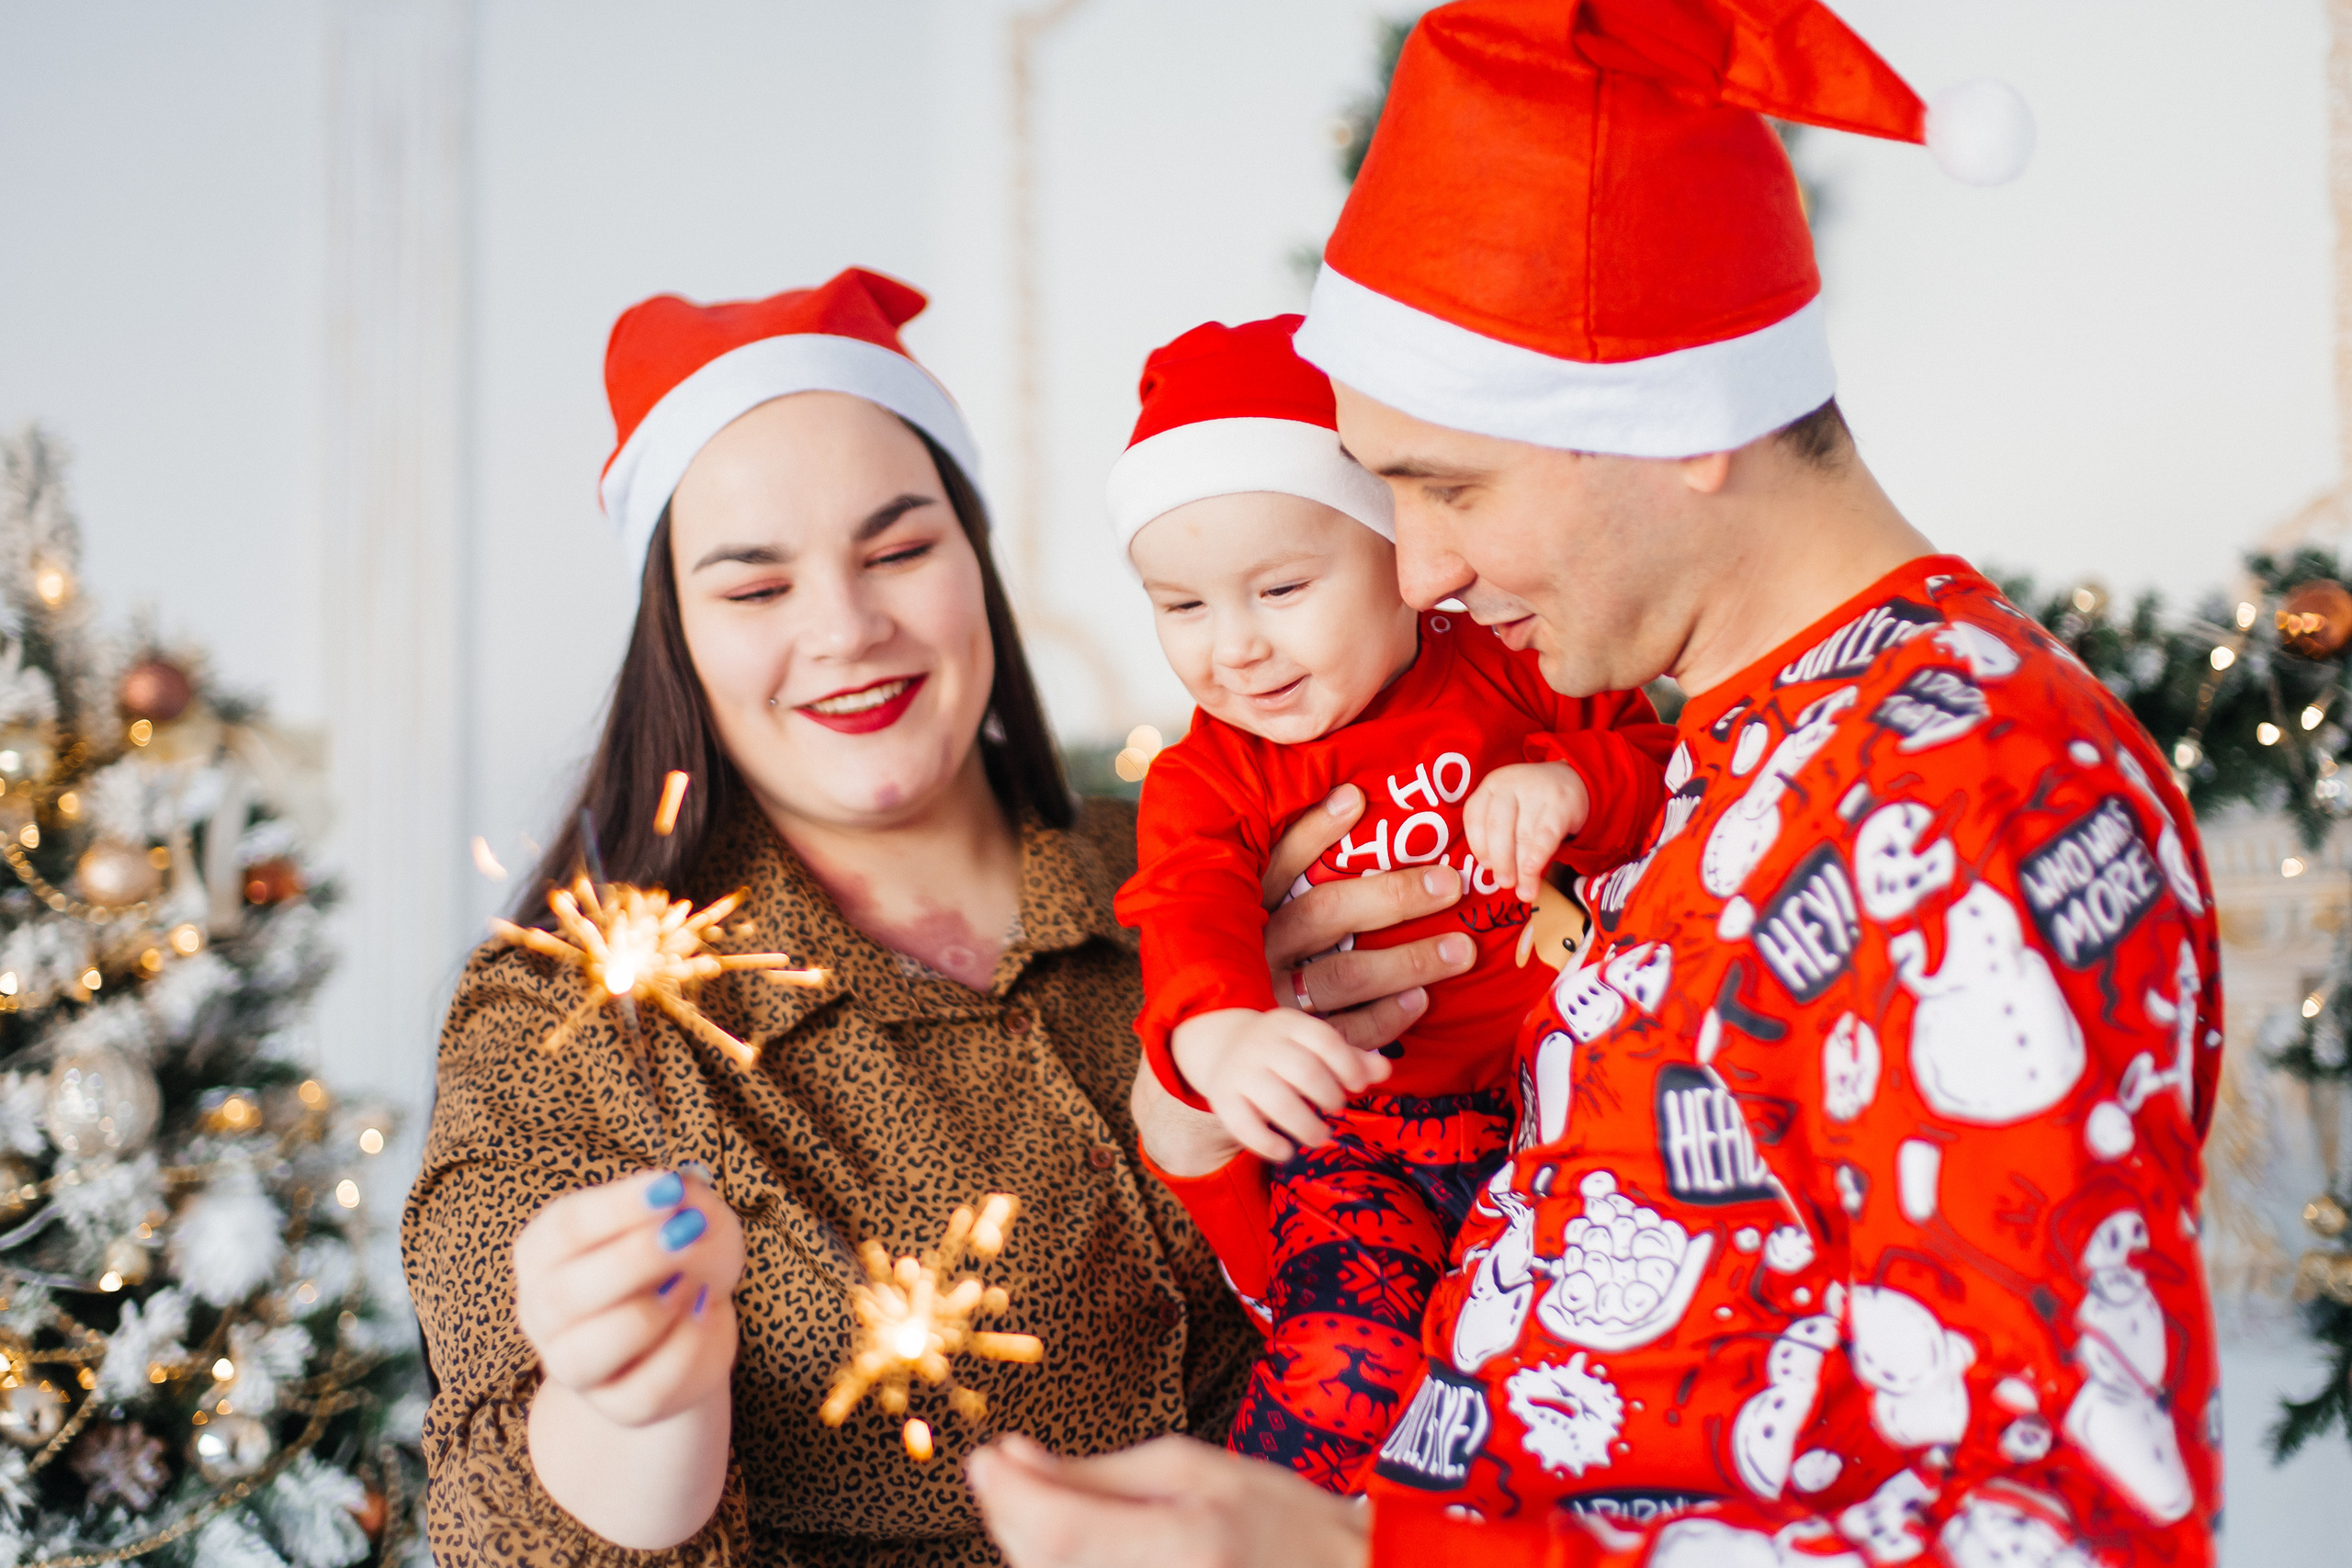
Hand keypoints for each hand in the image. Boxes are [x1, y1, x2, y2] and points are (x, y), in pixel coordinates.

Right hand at [514, 1168, 744, 1428]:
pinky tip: (704, 1313)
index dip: (616, 1208)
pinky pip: (644, 1387)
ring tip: (690, 1283)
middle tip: (685, 1232)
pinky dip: (683, 1347)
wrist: (693, 1328)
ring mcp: (573, 1366)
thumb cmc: (682, 1259)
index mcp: (545, 1252)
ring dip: (648, 1314)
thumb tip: (685, 1216)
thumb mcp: (695, 1217)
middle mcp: (543, 1311)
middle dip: (629, 1261)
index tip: (669, 1189)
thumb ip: (691, 1207)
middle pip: (561, 1296)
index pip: (563, 1228)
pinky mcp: (619, 1404)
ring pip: (584, 1355)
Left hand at [966, 1433, 1367, 1567]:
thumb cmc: (1286, 1528)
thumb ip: (1098, 1474)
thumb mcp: (1198, 1471)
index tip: (986, 1458)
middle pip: (1038, 1565)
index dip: (1002, 1492)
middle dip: (1015, 1518)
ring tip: (1075, 1521)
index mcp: (1184, 1545)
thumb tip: (1013, 1460)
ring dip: (1038, 1551)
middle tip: (1026, 1480)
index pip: (1052, 1527)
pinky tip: (1091, 1553)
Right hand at [1171, 1008, 1389, 1161]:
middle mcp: (1262, 1043)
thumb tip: (1385, 1070)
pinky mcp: (1222, 1098)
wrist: (1224, 1046)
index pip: (1324, 1039)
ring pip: (1277, 1101)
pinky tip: (1286, 1152)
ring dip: (1306, 1125)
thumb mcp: (1314, 1046)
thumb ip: (1350, 1058)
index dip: (1347, 1065)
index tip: (1358, 1086)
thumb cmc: (1284, 1051)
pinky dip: (1268, 1144)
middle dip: (1329, 1096)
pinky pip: (1245, 1126)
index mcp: (1290, 1024)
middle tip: (1337, 1109)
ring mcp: (1240, 1070)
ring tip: (1321, 1136)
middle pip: (1304, 1071)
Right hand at [1263, 785, 1478, 1052]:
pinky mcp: (1299, 1038)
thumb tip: (1349, 796)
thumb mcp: (1264, 912)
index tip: (1356, 798)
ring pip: (1346, 974)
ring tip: (1461, 950)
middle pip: (1326, 914)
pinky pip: (1347, 1029)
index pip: (1281, 863)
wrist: (1233, 1047)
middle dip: (1393, 896)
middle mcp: (1260, 949)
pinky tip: (1422, 1000)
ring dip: (1408, 961)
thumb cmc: (1260, 959)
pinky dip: (1387, 1016)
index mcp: (1249, 911)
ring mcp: (1276, 996)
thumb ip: (1294, 868)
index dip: (1314, 830)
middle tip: (1452, 886)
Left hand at [1463, 762, 1588, 903]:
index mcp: (1490, 786)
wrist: (1573, 780)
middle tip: (1505, 884)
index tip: (1485, 866)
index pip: (1474, 816)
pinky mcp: (1560, 803)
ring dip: (1522, 869)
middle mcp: (1509, 784)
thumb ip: (1500, 839)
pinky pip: (1546, 834)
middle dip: (1501, 860)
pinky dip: (1538, 855)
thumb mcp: (1511, 811)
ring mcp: (1535, 791)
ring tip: (1524, 891)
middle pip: (1497, 827)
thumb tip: (1499, 879)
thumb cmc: (1532, 805)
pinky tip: (1533, 871)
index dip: (1478, 845)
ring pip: (1523, 835)